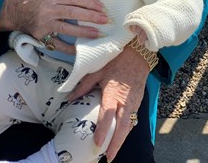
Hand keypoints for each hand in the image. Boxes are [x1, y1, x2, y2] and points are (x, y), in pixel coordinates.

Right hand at [0, 0, 107, 53]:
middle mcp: (48, 9)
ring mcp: (45, 23)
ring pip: (67, 28)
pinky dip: (67, 48)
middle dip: (91, 16)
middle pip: (73, 13)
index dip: (88, 2)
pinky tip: (79, 50)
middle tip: (105, 19)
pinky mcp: (41, 35)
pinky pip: (56, 43)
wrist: (13, 11)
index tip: (101, 6)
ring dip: (84, 31)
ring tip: (98, 33)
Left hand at [68, 45, 149, 160]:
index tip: (97, 142)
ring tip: (112, 152)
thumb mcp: (98, 70)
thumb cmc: (116, 60)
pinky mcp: (138, 102)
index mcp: (113, 92)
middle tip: (107, 157)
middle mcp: (125, 101)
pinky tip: (120, 136)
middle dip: (115, 144)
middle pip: (122, 127)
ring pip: (129, 126)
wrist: (138, 54)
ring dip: (121, 140)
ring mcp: (134, 102)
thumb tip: (69, 97)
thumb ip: (84, 85)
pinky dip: (127, 130)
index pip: (107, 115)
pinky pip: (133, 119)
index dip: (102, 130)